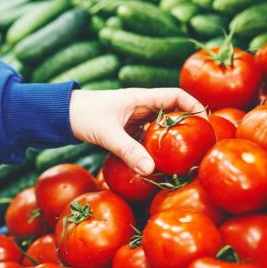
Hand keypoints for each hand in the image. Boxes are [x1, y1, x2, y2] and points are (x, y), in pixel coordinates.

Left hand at [69, 88, 206, 174]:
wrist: (60, 115)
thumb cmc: (83, 115)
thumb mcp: (108, 134)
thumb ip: (129, 152)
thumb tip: (151, 171)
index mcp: (141, 98)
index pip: (176, 96)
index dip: (194, 106)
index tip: (206, 123)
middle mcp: (141, 106)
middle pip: (172, 114)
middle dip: (185, 129)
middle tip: (198, 147)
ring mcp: (133, 119)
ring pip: (159, 130)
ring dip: (168, 142)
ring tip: (182, 160)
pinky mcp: (125, 131)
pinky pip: (145, 139)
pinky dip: (152, 150)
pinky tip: (156, 165)